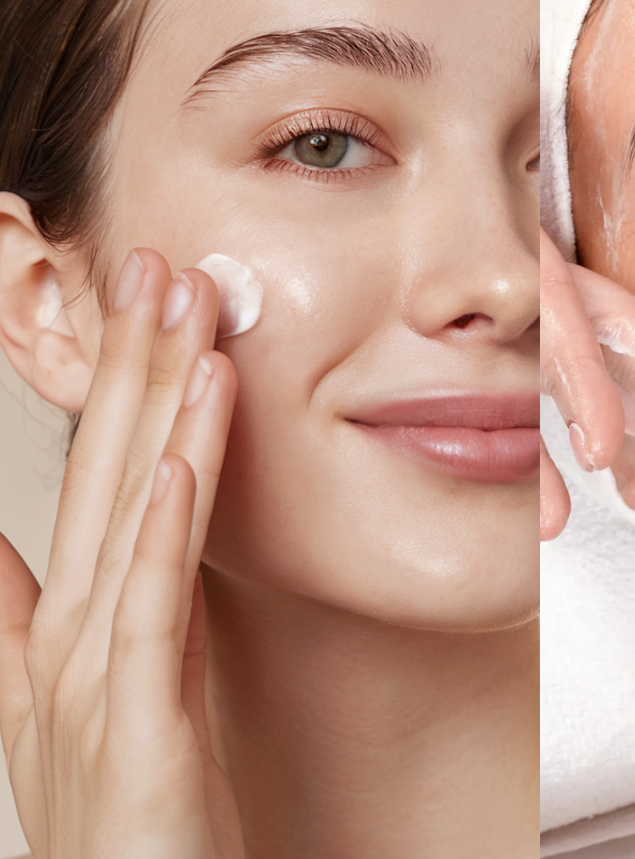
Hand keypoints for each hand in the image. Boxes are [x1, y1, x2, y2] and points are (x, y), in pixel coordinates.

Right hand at [0, 248, 243, 856]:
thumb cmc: (120, 814)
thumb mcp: (64, 704)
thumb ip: (28, 622)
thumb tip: (2, 547)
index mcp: (61, 624)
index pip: (91, 477)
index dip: (110, 387)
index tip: (132, 303)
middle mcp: (66, 637)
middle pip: (106, 472)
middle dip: (130, 364)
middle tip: (153, 265)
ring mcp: (89, 681)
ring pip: (131, 517)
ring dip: (158, 413)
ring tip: (181, 321)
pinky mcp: (131, 729)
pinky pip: (151, 613)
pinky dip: (164, 533)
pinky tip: (181, 462)